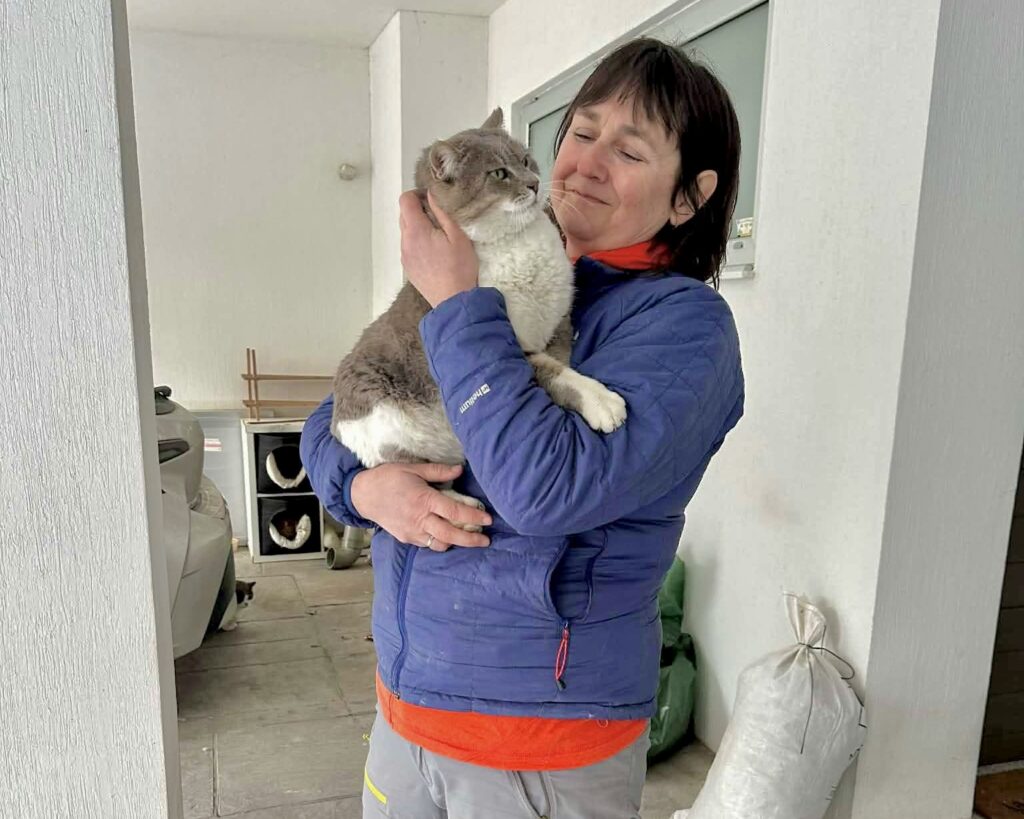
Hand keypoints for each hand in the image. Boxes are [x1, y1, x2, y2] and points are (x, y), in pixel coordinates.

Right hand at [350, 462, 490, 550]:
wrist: (362, 495)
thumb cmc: (388, 478)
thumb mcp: (413, 469)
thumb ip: (438, 471)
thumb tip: (459, 470)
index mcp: (424, 500)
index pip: (455, 512)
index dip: (474, 517)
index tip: (488, 520)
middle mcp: (420, 519)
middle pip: (451, 534)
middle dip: (471, 539)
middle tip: (486, 540)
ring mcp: (412, 531)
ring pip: (440, 543)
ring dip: (456, 543)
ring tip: (469, 538)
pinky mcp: (406, 538)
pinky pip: (428, 544)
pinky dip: (440, 541)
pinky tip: (447, 535)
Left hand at [399, 190, 478, 307]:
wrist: (453, 301)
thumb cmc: (459, 267)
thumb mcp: (457, 235)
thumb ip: (441, 212)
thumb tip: (430, 195)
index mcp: (416, 230)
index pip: (405, 200)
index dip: (417, 194)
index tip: (432, 200)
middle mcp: (405, 241)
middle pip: (403, 215)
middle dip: (418, 210)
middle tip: (438, 217)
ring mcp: (404, 256)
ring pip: (405, 231)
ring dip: (418, 227)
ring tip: (438, 237)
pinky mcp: (408, 267)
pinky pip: (408, 246)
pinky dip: (417, 242)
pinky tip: (434, 253)